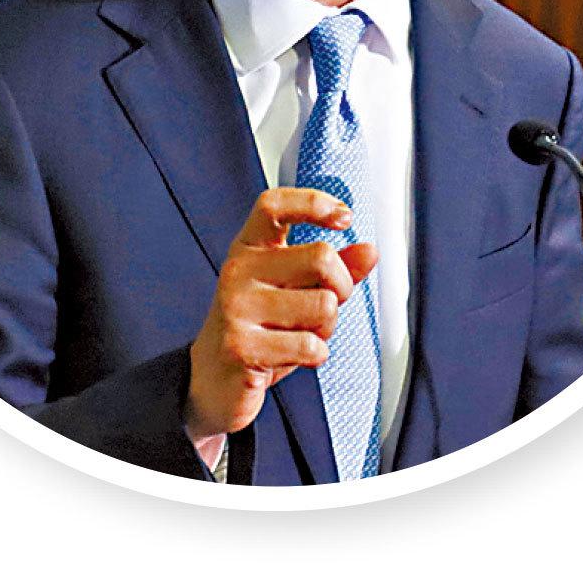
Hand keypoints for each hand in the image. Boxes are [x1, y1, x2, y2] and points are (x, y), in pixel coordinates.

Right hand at [185, 187, 378, 442]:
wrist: (213, 379)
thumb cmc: (258, 328)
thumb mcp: (293, 290)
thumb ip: (332, 269)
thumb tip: (369, 251)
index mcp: (249, 248)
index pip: (274, 205)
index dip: (312, 202)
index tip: (343, 216)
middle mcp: (239, 270)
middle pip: (321, 257)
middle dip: (342, 286)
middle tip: (328, 304)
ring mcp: (237, 307)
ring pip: (324, 305)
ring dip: (326, 327)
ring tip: (301, 333)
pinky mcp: (242, 346)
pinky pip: (310, 345)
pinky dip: (316, 354)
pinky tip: (294, 355)